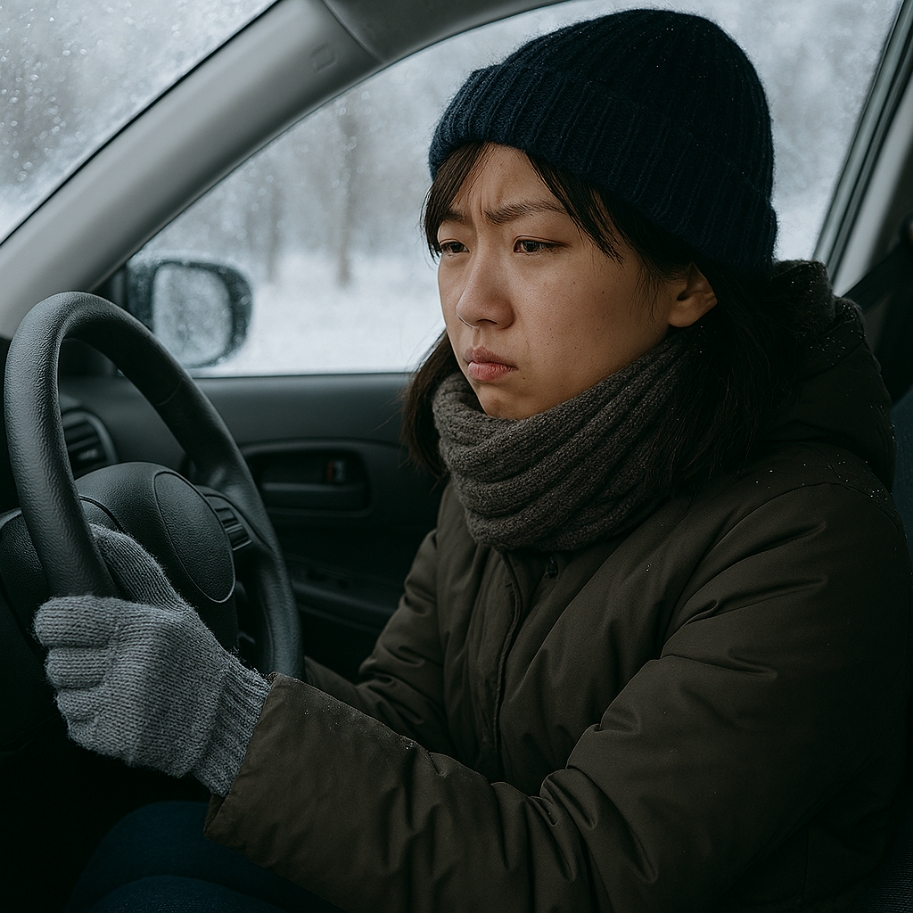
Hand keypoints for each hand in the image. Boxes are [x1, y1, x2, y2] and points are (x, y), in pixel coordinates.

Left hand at [33, 525, 268, 794]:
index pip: (63, 618)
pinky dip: (90, 719)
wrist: (223, 718)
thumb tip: (98, 533)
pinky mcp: (113, 737)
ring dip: (81, 690)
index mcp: (142, 627)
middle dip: (73, 659)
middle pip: (56, 660)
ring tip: (117, 684)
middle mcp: (130, 665)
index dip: (55, 621)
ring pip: (61, 694)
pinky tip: (120, 708)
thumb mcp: (173, 605)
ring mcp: (121, 704)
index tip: (65, 625)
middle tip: (101, 658)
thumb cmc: (197, 658)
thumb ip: (134, 567)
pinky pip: (73, 724)